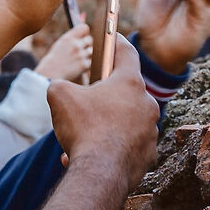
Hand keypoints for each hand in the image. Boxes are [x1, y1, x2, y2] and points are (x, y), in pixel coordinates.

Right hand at [36, 25, 91, 84]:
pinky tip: (78, 67)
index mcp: (68, 38)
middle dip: (87, 44)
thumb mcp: (60, 45)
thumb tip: (84, 36)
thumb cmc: (53, 60)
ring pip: (91, 51)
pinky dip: (86, 64)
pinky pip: (91, 62)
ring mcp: (80, 55)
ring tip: (77, 60)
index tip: (83, 36)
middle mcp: (75, 44)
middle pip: (90, 39)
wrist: (49, 75)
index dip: (85, 32)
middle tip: (81, 50)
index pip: (84, 28)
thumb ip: (71, 39)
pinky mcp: (84, 65)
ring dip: (87, 55)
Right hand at [46, 34, 158, 176]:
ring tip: (81, 137)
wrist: (100, 173)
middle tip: (86, 101)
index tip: (110, 37)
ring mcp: (150, 131)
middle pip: (125, 91)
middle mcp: (146, 104)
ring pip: (124, 122)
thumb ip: (61, 85)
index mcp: (129, 83)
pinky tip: (89, 156)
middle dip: (105, 95)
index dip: (115, 41)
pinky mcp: (148, 154)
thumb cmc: (83, 129)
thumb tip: (61, 90)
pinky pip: (126, 146)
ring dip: (104, 125)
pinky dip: (109, 148)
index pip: (126, 52)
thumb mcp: (59, 96)